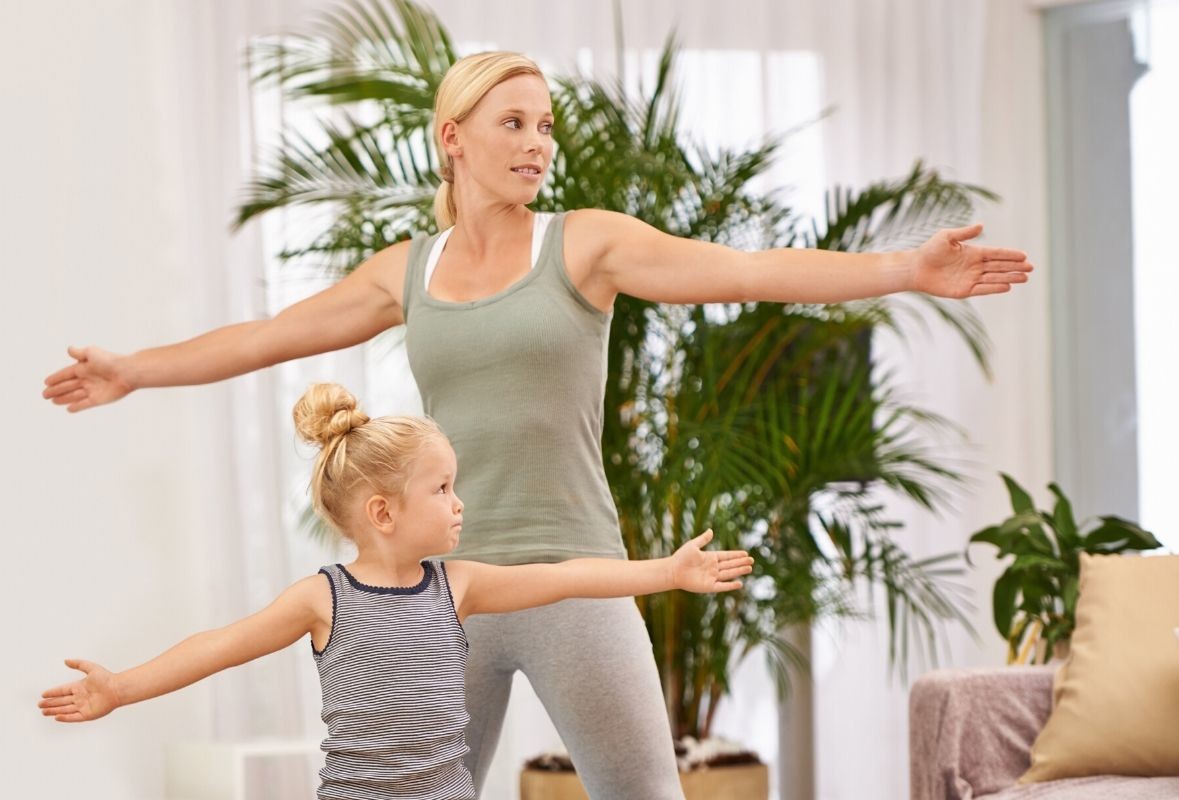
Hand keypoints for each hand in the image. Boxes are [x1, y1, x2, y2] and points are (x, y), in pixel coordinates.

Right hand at [38, 659, 120, 722]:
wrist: (117, 689)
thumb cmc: (107, 678)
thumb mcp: (91, 668)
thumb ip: (78, 664)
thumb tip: (66, 660)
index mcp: (80, 687)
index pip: (63, 690)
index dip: (53, 693)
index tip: (43, 694)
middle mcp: (80, 697)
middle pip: (61, 701)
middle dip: (50, 703)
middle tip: (39, 704)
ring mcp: (83, 706)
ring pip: (65, 709)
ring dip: (54, 711)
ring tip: (43, 712)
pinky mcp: (87, 714)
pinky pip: (73, 717)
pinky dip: (65, 718)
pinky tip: (56, 717)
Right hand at [43, 346, 133, 411]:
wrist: (127, 373)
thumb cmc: (110, 361)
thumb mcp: (92, 353)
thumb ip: (79, 352)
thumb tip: (69, 349)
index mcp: (84, 368)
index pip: (66, 374)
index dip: (56, 378)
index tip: (46, 382)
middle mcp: (88, 379)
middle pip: (68, 386)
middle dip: (56, 390)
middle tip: (44, 394)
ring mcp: (93, 390)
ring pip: (74, 395)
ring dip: (63, 398)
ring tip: (52, 401)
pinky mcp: (99, 399)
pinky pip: (84, 404)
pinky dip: (77, 406)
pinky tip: (68, 409)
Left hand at [670, 529, 753, 592]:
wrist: (672, 571)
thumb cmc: (681, 557)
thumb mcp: (693, 545)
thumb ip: (703, 539)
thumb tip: (711, 530)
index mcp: (710, 558)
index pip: (726, 556)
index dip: (736, 555)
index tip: (746, 553)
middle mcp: (712, 568)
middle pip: (730, 565)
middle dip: (741, 562)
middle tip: (752, 560)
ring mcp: (711, 577)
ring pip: (729, 574)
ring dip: (739, 571)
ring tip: (750, 568)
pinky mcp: (708, 586)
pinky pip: (722, 586)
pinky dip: (730, 585)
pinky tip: (739, 583)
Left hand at [911, 224, 1033, 298]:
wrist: (915, 268)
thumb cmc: (930, 250)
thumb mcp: (947, 237)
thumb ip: (964, 233)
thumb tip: (982, 226)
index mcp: (973, 252)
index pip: (996, 253)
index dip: (1010, 255)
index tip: (1024, 256)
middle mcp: (975, 266)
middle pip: (999, 266)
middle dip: (1015, 267)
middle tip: (1031, 268)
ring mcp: (970, 278)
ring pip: (994, 278)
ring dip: (1010, 278)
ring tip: (1025, 278)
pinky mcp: (964, 290)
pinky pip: (983, 289)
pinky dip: (995, 287)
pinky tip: (1007, 286)